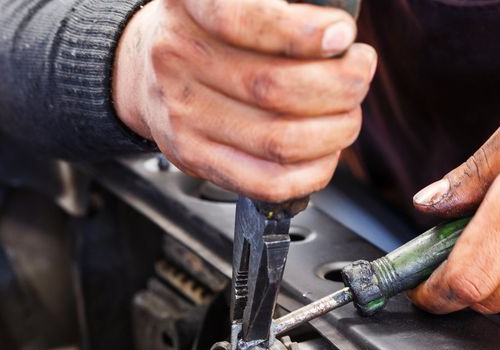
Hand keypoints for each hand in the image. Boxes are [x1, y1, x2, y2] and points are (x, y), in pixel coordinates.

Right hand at [113, 0, 376, 201]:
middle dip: (339, 86)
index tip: (341, 35)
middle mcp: (178, 58)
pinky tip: (327, 152)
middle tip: (358, 74)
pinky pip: (265, 181)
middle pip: (274, 87)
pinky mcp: (193, 157)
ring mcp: (183, 115)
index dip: (303, 33)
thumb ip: (281, 10)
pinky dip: (311, 172)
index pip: (243, 20)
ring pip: (278, 140)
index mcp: (189, 5)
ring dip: (334, 130)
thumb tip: (339, 40)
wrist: (141, 70)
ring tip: (347, 113)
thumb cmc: (204, 30)